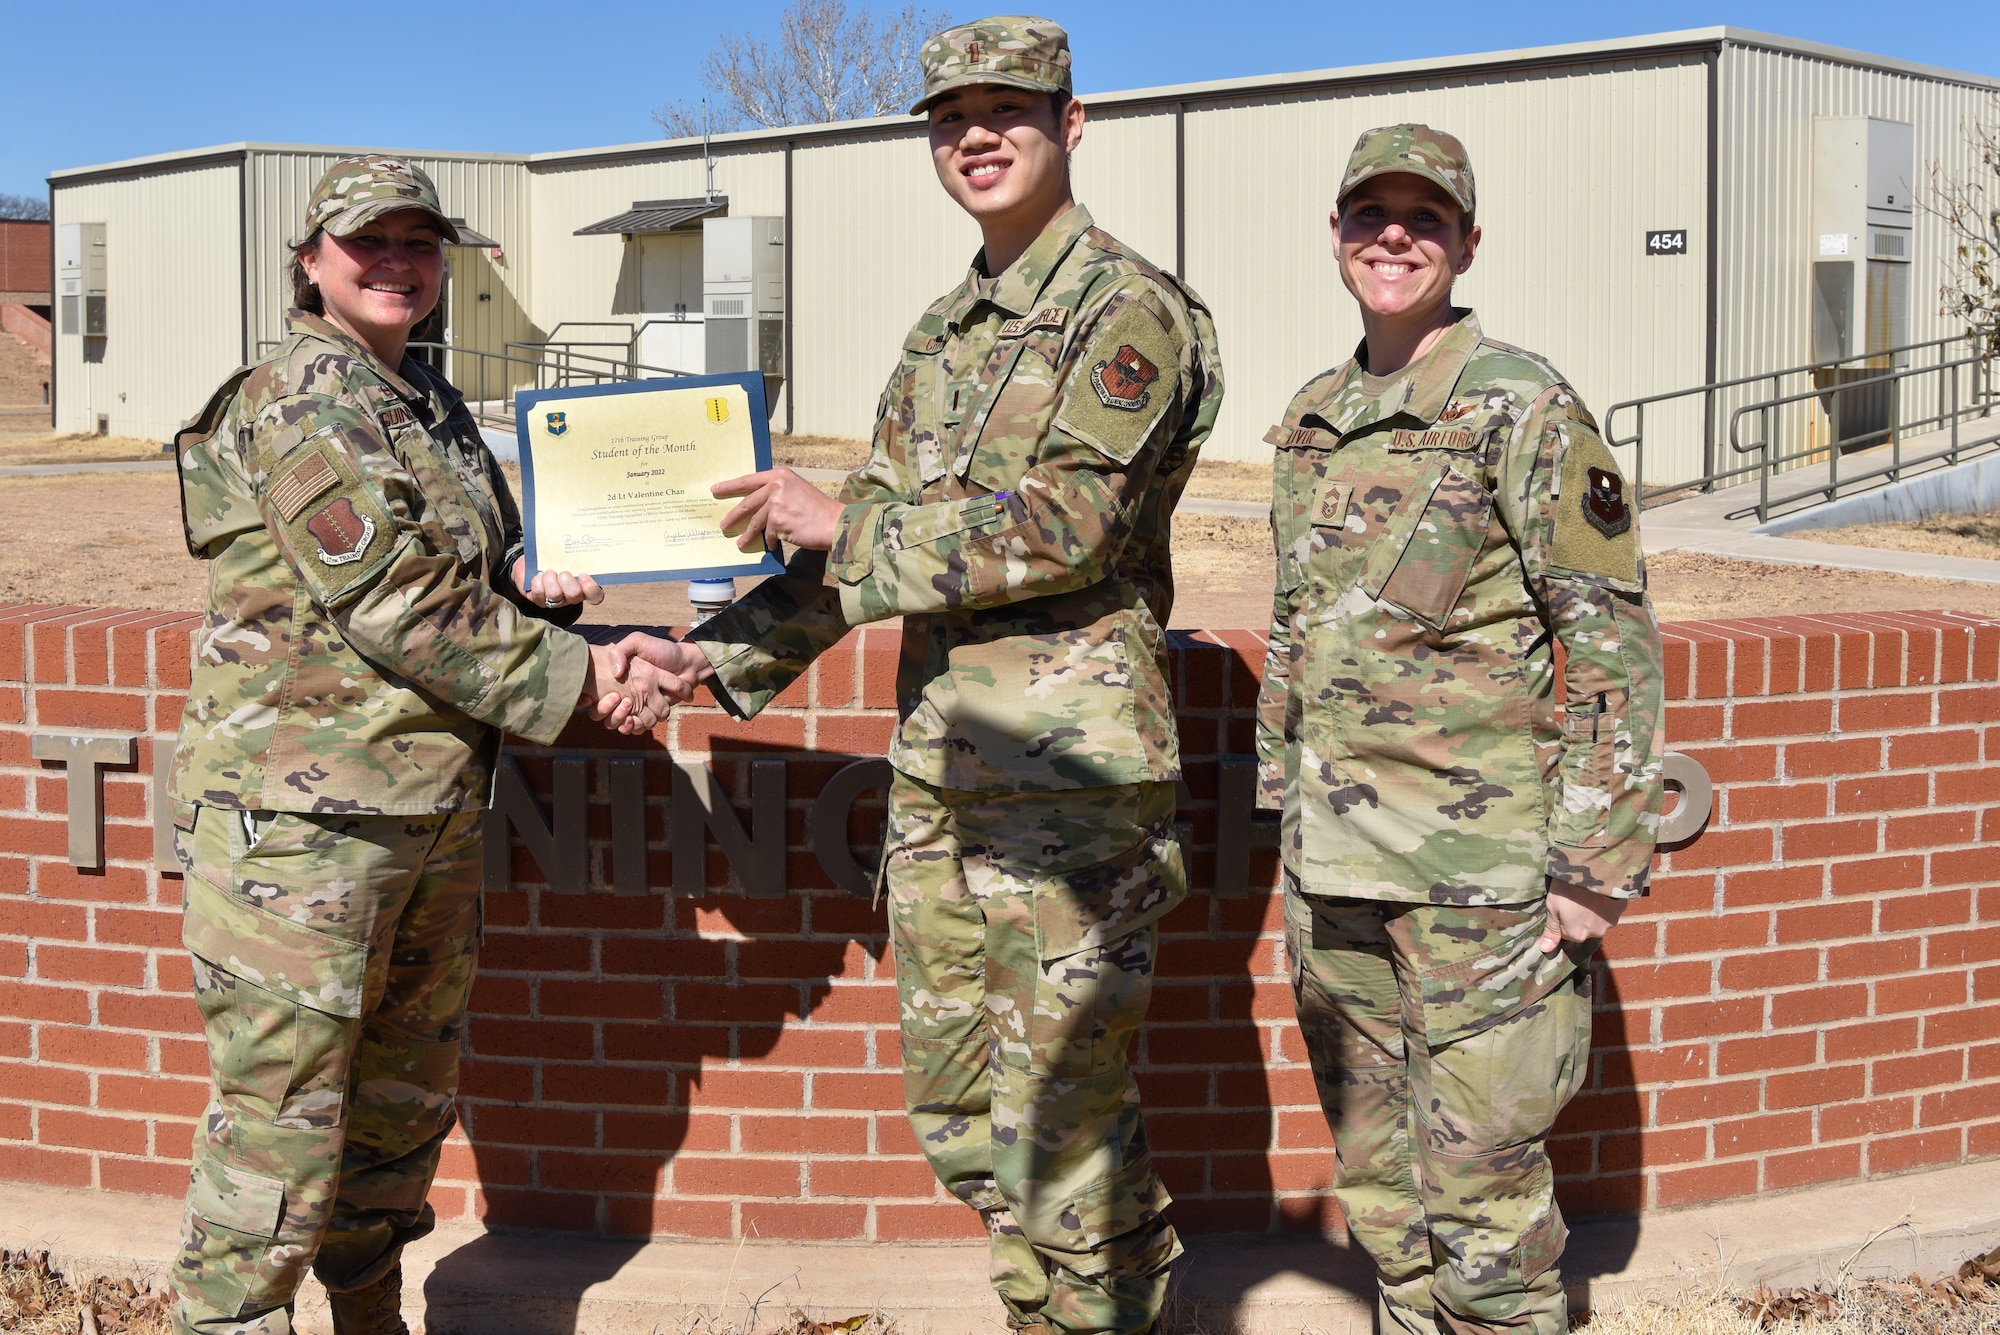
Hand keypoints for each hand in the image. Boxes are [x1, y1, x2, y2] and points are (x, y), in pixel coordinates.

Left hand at [513, 556, 603, 610]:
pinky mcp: (539, 600)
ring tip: (547, 571)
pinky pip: (539, 593)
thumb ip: (572, 551)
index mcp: (583, 585)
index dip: (591, 588)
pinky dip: (538, 581)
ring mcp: (555, 600)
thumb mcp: (565, 554)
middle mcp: (571, 596)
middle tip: (562, 572)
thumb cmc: (554, 559)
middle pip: (575, 595)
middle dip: (566, 580)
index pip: (595, 595)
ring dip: (550, 578)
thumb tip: (575, 537)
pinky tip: (538, 576)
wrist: (532, 565)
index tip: (583, 574)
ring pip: (555, 594)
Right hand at [593, 634, 714, 734]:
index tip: (587, 697)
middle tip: (615, 698)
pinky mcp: (650, 715)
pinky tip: (632, 719)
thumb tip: (614, 673)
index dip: (587, 699)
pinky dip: (633, 727)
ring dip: (619, 719)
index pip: (594, 695)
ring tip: (625, 705)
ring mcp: (638, 706)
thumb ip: (621, 651)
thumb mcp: (638, 641)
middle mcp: (626, 694)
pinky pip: (636, 728)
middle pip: (606, 713)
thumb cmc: (662, 650)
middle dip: (607, 710)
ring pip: (620, 722)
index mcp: (620, 680)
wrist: (687, 662)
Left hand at [714, 468, 842, 551]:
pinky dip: (772, 541)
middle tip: (723, 524)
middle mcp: (777, 485)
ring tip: (741, 543)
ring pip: (755, 522)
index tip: (716, 488)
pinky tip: (776, 545)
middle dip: (733, 515)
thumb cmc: (819, 511)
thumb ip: (778, 494)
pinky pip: (769, 534)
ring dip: (748, 535)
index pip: (749, 479)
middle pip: (747, 502)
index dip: (730, 485)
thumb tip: (757, 508)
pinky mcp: (778, 520)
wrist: (836, 523)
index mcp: (781, 475)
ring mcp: (776, 502)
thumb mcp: (797, 491)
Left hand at [1539, 880, 1627, 953]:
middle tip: (1576, 900)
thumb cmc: (1568, 889)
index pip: (1567, 934)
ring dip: (1594, 913)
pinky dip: (1606, 905)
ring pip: (1598, 921)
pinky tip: (1600, 893)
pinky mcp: (1620, 911)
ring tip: (1588, 896)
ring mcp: (1610, 922)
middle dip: (1580, 918)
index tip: (1563, 906)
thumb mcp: (1553, 907)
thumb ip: (1551, 930)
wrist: (1593, 870)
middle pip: (1584, 929)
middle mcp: (1596, 934)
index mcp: (1577, 935)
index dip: (1563, 920)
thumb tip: (1545, 950)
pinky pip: (1611, 911)